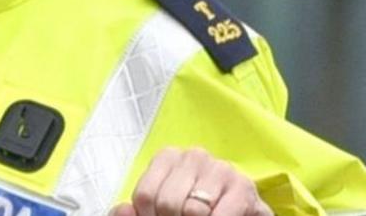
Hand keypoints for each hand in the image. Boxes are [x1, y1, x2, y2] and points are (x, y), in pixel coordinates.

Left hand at [109, 147, 271, 215]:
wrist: (234, 212)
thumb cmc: (193, 209)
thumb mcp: (159, 209)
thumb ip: (138, 211)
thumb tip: (122, 210)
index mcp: (168, 157)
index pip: (144, 195)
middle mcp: (194, 156)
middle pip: (166, 202)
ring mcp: (220, 168)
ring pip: (192, 209)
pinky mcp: (243, 186)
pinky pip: (219, 215)